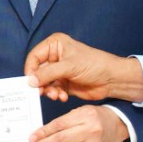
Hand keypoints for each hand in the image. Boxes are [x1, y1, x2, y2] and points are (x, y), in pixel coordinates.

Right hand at [24, 33, 142, 102]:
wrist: (112, 79)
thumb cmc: (95, 64)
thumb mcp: (69, 66)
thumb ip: (48, 74)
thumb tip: (30, 81)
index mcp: (55, 45)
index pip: (34, 57)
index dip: (31, 70)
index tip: (30, 83)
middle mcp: (55, 57)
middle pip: (38, 72)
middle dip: (40, 83)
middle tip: (41, 93)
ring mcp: (59, 71)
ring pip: (44, 83)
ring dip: (49, 91)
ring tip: (56, 95)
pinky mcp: (64, 83)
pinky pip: (53, 90)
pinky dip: (56, 94)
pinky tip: (63, 96)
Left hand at [29, 105, 128, 141]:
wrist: (116, 127)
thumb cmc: (95, 117)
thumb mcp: (80, 112)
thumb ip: (62, 122)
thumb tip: (40, 135)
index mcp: (86, 116)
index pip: (59, 126)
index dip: (43, 133)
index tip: (32, 137)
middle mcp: (90, 132)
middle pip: (60, 141)